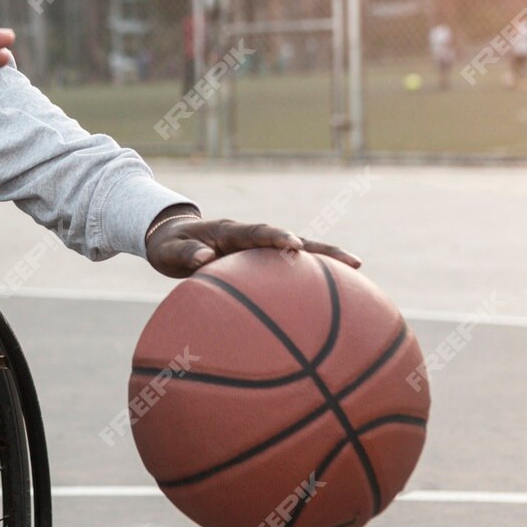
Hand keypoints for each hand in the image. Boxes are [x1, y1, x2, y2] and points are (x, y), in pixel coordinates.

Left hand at [145, 209, 362, 278]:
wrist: (170, 236)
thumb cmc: (168, 245)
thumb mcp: (169, 249)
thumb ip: (186, 252)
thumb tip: (205, 257)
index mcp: (229, 231)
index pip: (258, 232)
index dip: (276, 237)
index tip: (294, 245)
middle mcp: (251, 237)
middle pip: (294, 242)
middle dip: (322, 251)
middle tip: (354, 263)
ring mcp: (259, 250)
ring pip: (299, 255)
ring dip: (326, 264)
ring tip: (359, 272)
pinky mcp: (261, 263)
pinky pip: (289, 271)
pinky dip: (310, 278)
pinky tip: (333, 295)